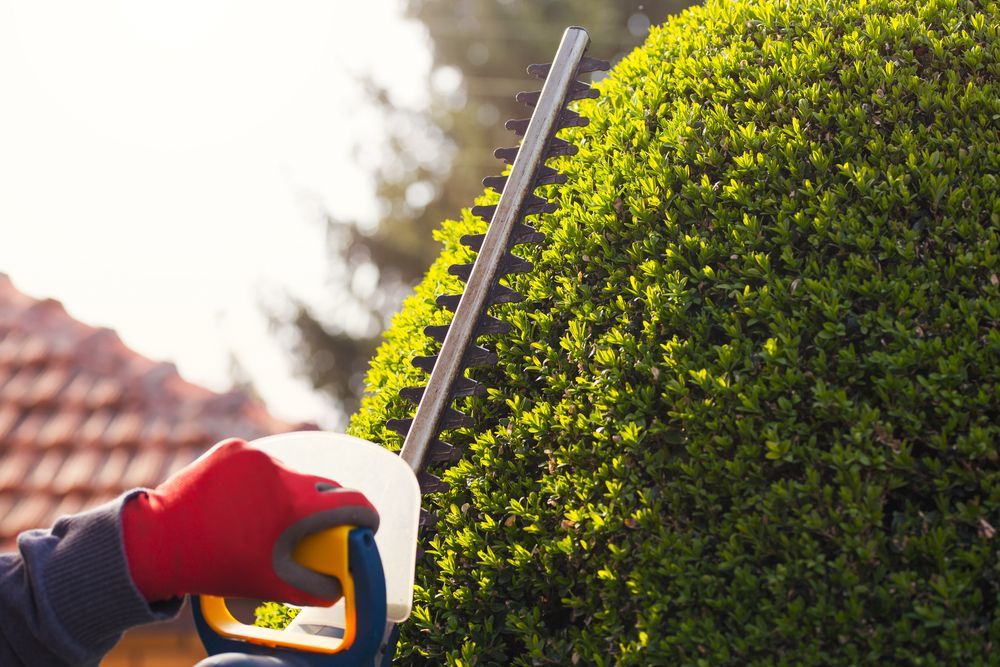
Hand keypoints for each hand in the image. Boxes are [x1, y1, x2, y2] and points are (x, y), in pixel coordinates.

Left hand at [121, 438, 378, 604]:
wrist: (157, 541)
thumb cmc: (214, 564)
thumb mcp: (270, 583)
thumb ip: (314, 589)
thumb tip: (340, 587)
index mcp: (293, 506)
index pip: (352, 502)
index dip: (367, 515)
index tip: (367, 524)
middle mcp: (280, 473)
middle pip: (324, 486)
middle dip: (327, 507)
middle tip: (316, 529)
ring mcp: (256, 455)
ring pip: (292, 474)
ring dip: (290, 492)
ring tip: (266, 517)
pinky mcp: (235, 447)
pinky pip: (262, 461)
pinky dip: (262, 479)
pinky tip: (244, 500)